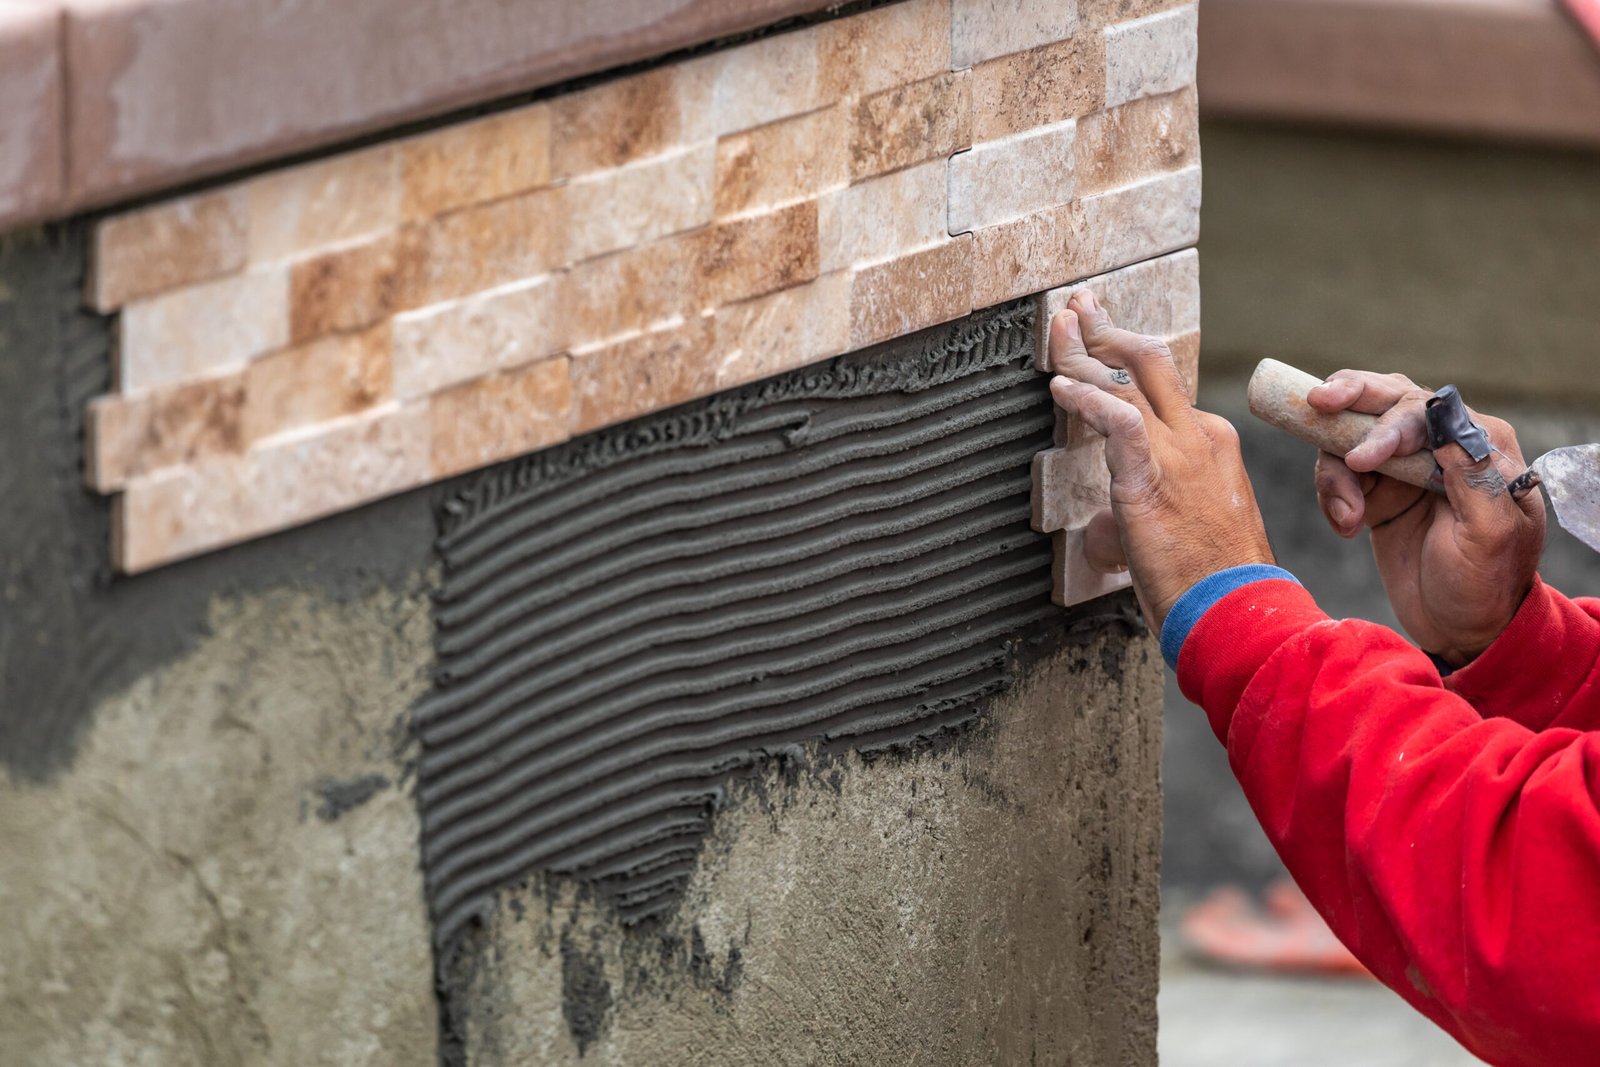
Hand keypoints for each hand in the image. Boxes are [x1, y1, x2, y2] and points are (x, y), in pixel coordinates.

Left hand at [1046, 291, 1274, 633]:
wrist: (1240, 613)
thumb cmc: (1213, 586)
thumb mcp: (1184, 532)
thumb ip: (1144, 515)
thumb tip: (1104, 531)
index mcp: (1210, 443)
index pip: (1160, 387)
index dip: (1121, 362)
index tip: (1097, 342)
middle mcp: (1197, 436)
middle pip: (1148, 362)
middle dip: (1107, 329)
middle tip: (1078, 306)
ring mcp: (1178, 454)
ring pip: (1127, 381)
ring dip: (1084, 350)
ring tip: (1058, 328)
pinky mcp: (1151, 478)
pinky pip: (1117, 422)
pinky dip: (1085, 399)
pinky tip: (1059, 386)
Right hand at [1307, 370, 1543, 665]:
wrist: (1459, 628)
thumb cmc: (1484, 584)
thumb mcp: (1490, 537)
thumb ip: (1474, 478)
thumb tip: (1447, 425)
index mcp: (1480, 446)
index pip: (1426, 411)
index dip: (1387, 425)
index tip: (1360, 460)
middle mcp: (1441, 445)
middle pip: (1386, 399)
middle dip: (1350, 397)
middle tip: (1317, 402)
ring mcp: (1405, 467)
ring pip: (1351, 435)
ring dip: (1336, 472)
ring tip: (1346, 519)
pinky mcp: (1377, 490)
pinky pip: (1337, 471)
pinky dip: (1332, 495)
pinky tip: (1345, 527)